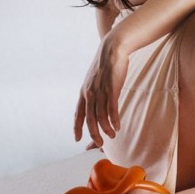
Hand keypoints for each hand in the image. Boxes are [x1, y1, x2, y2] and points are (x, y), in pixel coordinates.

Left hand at [73, 33, 128, 147]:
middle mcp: (89, 94)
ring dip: (107, 129)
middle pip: (89, 119)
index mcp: (84, 92)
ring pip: (101, 117)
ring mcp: (100, 92)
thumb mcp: (94, 79)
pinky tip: (117, 126)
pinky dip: (114, 120)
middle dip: (93, 134)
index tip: (77, 138)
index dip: (77, 127)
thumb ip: (94, 91)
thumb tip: (96, 101)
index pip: (78, 114)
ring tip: (112, 135)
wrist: (112, 50)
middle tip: (99, 143)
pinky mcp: (112, 89)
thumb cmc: (105, 64)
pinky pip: (112, 110)